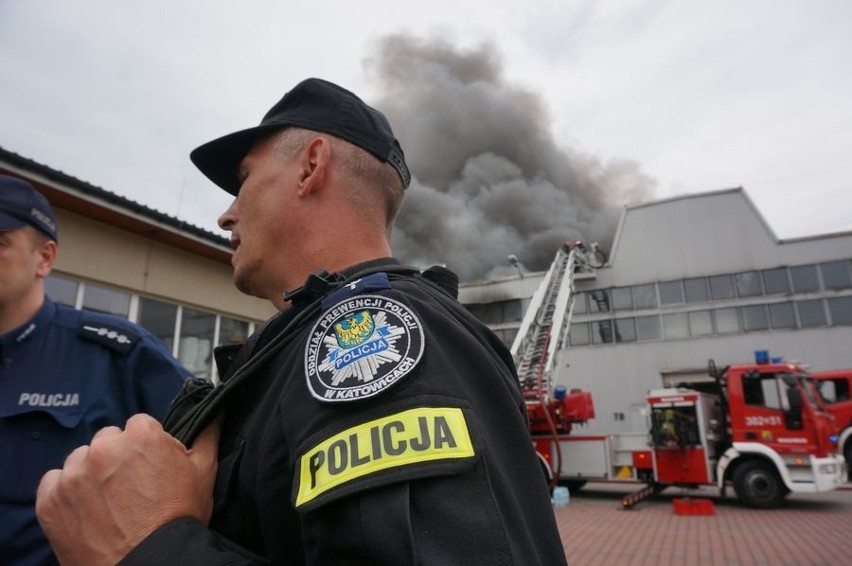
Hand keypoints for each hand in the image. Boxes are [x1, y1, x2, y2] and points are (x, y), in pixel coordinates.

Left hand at [36, 414, 219, 564]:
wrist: (150, 564)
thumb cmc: (179, 518)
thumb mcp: (204, 473)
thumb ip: (207, 436)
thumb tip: (214, 415)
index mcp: (141, 436)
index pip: (140, 425)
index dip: (148, 445)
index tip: (152, 466)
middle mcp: (103, 449)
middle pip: (108, 440)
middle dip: (118, 456)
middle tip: (131, 485)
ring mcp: (73, 475)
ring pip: (80, 460)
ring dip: (91, 473)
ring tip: (108, 501)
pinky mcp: (50, 500)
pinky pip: (53, 483)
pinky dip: (65, 493)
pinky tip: (85, 509)